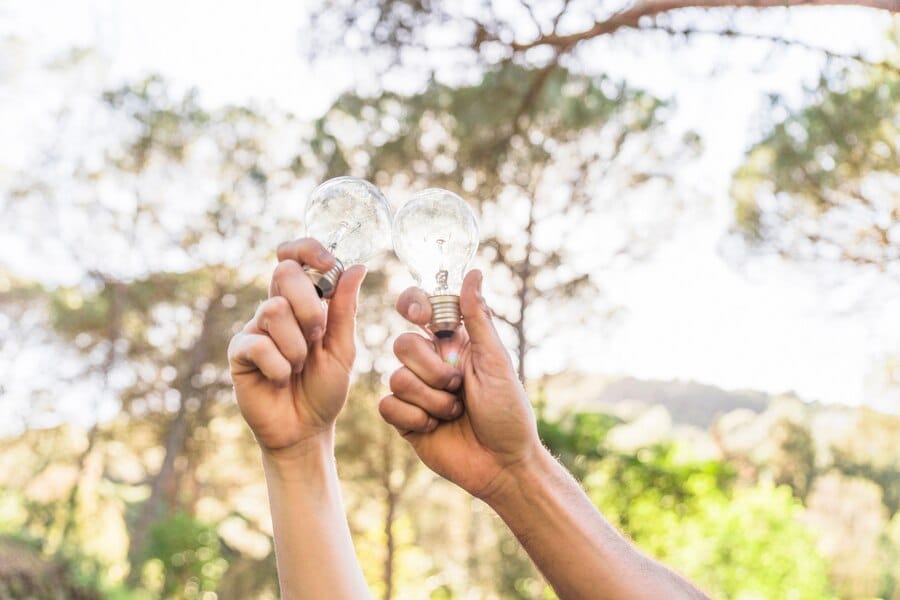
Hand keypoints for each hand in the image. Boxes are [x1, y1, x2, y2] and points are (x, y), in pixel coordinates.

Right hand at [228, 238, 365, 456]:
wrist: (306, 430)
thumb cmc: (324, 388)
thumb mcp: (343, 349)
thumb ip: (346, 310)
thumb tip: (356, 266)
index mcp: (304, 302)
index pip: (296, 256)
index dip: (308, 249)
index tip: (328, 262)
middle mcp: (277, 309)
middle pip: (284, 273)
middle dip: (309, 306)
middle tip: (317, 336)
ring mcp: (255, 329)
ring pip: (273, 310)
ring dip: (296, 345)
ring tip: (298, 367)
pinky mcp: (238, 352)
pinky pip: (258, 344)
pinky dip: (278, 366)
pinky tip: (279, 380)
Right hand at [378, 270, 541, 498]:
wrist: (502, 464)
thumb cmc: (508, 411)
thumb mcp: (496, 361)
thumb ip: (477, 318)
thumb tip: (473, 272)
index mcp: (452, 343)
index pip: (418, 309)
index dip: (412, 304)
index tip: (421, 314)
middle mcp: (430, 364)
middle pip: (403, 344)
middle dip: (433, 370)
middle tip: (459, 388)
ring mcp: (415, 392)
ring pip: (396, 377)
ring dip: (432, 401)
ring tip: (455, 414)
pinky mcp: (404, 420)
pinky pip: (387, 406)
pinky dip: (414, 418)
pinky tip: (434, 429)